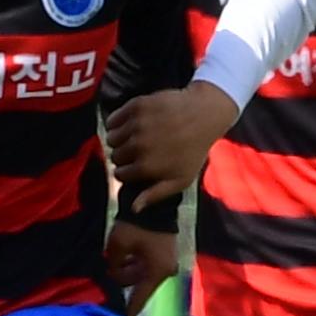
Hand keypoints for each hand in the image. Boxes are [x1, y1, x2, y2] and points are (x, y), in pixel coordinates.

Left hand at [102, 220, 179, 315]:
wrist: (155, 203)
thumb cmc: (136, 226)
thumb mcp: (117, 246)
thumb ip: (113, 266)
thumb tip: (111, 274)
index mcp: (157, 273)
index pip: (139, 299)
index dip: (128, 311)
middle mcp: (165, 271)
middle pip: (138, 285)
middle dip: (121, 281)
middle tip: (106, 275)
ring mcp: (165, 262)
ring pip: (140, 274)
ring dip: (126, 270)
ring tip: (112, 260)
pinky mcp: (163, 253)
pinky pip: (145, 265)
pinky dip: (133, 263)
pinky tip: (121, 255)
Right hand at [105, 80, 237, 200]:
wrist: (204, 115)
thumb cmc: (193, 150)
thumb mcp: (180, 179)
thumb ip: (155, 195)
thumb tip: (133, 209)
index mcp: (147, 167)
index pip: (119, 174)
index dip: (126, 171)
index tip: (135, 166)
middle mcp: (138, 146)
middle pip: (114, 156)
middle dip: (123, 155)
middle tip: (136, 150)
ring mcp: (136, 125)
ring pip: (111, 138)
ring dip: (119, 139)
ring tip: (133, 137)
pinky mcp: (136, 106)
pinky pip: (113, 119)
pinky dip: (117, 123)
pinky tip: (130, 124)